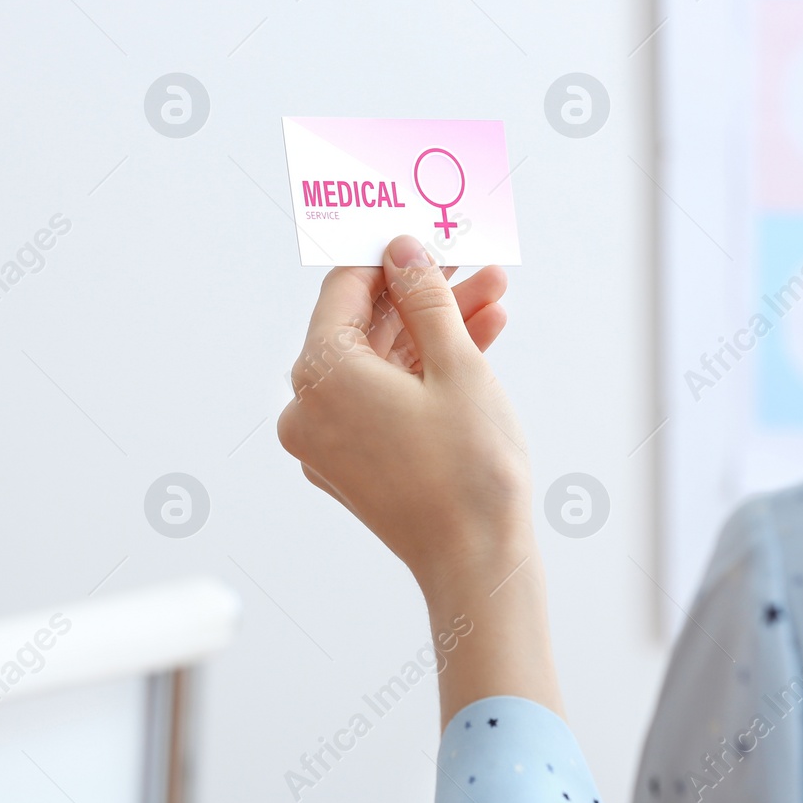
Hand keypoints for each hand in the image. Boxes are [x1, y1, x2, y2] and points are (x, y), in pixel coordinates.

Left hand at [277, 235, 530, 588]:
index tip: (426, 240)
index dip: (389, 258)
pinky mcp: (353, 466)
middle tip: (474, 269)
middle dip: (424, 296)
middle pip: (365, 328)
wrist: (479, 563)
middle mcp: (308, 410)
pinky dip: (423, 375)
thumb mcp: (455, 363)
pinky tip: (477, 343)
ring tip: (493, 300)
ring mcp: (327, 443)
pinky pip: (383, 401)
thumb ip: (425, 297)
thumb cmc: (469, 470)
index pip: (344, 290)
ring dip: (434, 332)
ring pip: (380, 365)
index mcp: (319, 377)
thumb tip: (404, 251)